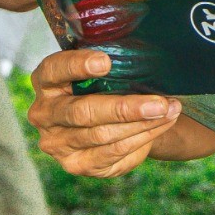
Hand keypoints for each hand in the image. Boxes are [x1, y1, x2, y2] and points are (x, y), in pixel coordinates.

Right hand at [27, 48, 181, 177]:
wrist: (105, 123)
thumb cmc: (103, 86)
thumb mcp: (100, 69)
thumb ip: (109, 61)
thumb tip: (148, 50)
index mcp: (45, 81)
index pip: (54, 70)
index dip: (77, 65)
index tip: (106, 62)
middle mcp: (44, 114)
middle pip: (82, 112)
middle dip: (125, 108)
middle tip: (159, 103)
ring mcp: (58, 144)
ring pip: (103, 135)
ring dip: (143, 124)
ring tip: (170, 111)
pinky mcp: (77, 164)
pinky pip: (113, 152)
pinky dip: (142, 138)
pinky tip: (161, 125)